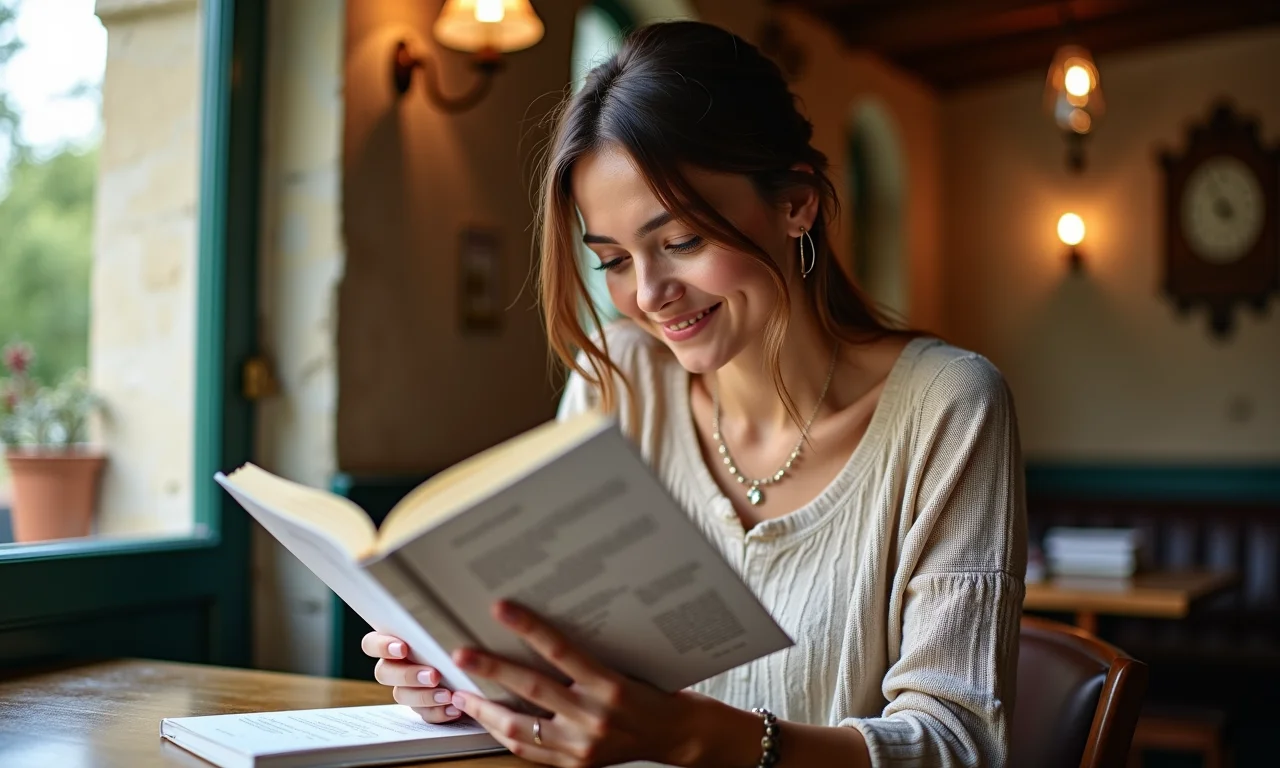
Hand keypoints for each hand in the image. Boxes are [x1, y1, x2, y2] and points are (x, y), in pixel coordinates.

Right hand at [361, 632, 462, 722]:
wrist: (473, 672)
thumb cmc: (457, 644)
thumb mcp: (448, 634)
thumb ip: (435, 634)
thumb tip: (439, 635)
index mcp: (394, 643)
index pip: (371, 643)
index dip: (381, 646)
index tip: (403, 648)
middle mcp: (394, 667)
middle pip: (383, 673)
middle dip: (407, 675)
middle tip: (433, 676)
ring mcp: (405, 689)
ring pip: (401, 695)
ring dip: (424, 696)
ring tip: (447, 695)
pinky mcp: (421, 707)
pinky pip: (422, 713)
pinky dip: (438, 712)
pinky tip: (453, 709)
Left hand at [446, 600, 704, 767]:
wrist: (676, 735)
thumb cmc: (654, 693)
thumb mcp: (627, 666)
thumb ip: (587, 657)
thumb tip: (543, 629)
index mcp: (611, 686)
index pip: (562, 651)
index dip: (530, 628)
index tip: (501, 609)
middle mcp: (596, 717)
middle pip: (533, 689)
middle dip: (492, 669)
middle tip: (462, 654)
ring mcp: (583, 745)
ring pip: (521, 727)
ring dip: (487, 710)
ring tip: (463, 694)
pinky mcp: (576, 764)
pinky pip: (530, 751)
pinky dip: (505, 733)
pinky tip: (489, 719)